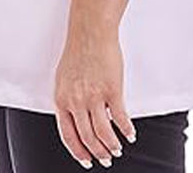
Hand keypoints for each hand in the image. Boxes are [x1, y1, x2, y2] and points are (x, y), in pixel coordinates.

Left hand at [54, 27, 135, 168]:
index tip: (87, 160)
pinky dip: (126, 130)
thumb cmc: (78, 50)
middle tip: (106, 159)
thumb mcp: (64, 78)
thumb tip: (74, 117)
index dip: (78, 152)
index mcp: (62, 100)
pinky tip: (130, 134)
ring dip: (112, 146)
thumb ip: (68, 99)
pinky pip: (120, 118)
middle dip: (98, 153)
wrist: (91, 32)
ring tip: (117, 149)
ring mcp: (95, 97)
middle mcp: (77, 102)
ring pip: (103, 133)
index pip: (68, 136)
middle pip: (88, 138)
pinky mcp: (112, 90)